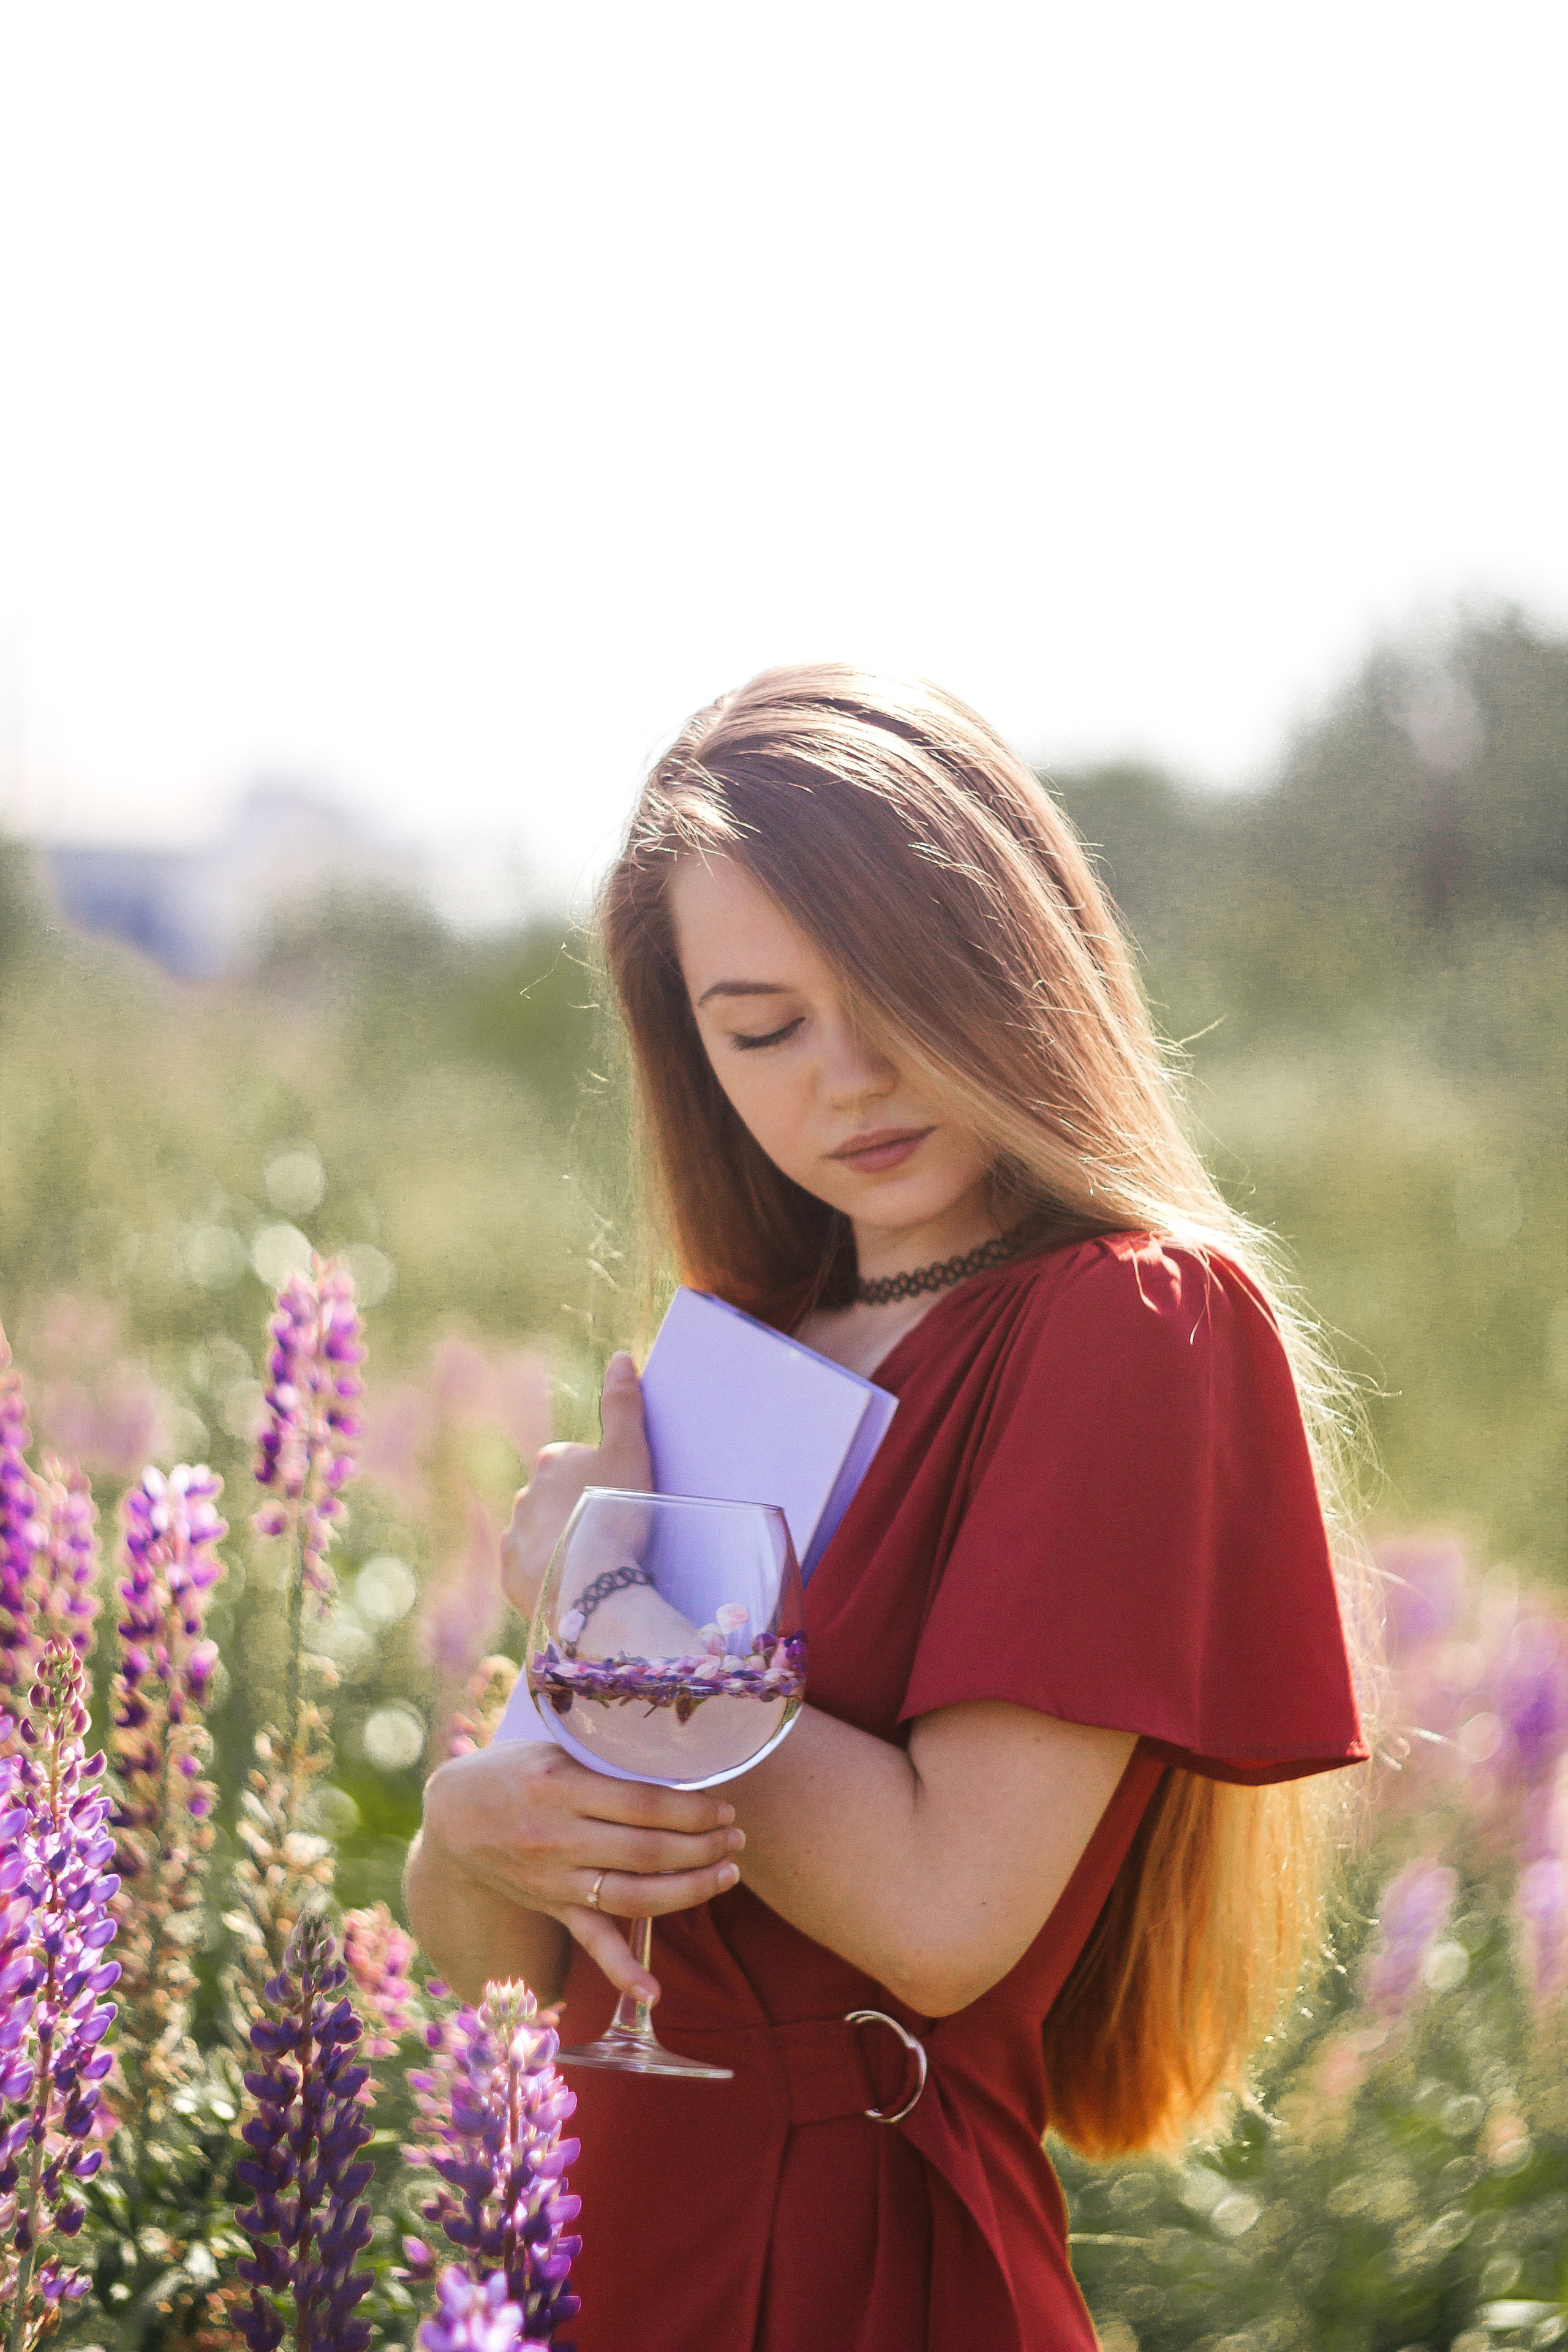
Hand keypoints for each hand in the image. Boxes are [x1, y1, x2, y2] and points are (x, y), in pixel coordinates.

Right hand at [417, 1737, 743, 2002]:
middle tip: (737, 1837)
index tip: (724, 1806)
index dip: (693, 1809)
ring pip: (632, 1895)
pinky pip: (591, 1943)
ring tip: (727, 1873)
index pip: (644, 1805)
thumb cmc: (515, 1770)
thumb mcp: (556, 1748)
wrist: (455, 1816)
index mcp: (561, 1787)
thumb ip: (607, 1760)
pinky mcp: (553, 1908)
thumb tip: (679, 1757)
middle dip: (703, 1846)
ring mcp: (555, 1879)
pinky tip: (654, 1995)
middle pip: (647, 1851)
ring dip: (689, 1891)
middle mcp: (558, 1837)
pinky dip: (622, 1973)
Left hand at [501, 1350, 650, 1623]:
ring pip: (540, 1534)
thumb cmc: (614, 1511)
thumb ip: (623, 1404)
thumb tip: (620, 1357)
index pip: (572, 1462)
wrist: (591, 1581)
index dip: (598, 1480)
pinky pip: (530, 1570)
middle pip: (554, 1499)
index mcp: (551, 1461)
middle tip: (607, 1533)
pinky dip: (547, 1574)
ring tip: (591, 1562)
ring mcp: (514, 1536)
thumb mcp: (630, 1451)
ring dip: (559, 1542)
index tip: (617, 1499)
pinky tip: (572, 1581)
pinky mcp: (511, 1576)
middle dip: (573, 1511)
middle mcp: (524, 1494)